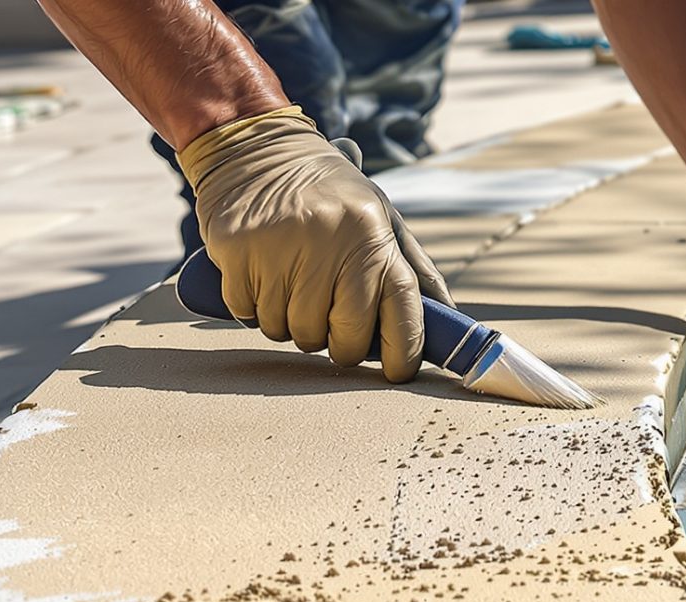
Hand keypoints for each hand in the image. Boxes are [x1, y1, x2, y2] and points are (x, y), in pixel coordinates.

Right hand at [179, 107, 450, 379]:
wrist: (254, 146)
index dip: (403, 353)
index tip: (397, 371)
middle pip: (342, 338)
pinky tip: (261, 274)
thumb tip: (448, 315)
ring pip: (291, 332)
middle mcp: (331, 241)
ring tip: (292, 285)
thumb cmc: (328, 193)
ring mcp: (280, 247)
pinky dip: (254, 307)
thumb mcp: (379, 216)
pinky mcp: (237, 250)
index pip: (400, 313)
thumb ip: (413, 267)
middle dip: (338, 343)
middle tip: (330, 320)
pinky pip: (248, 314)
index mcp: (373, 235)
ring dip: (292, 323)